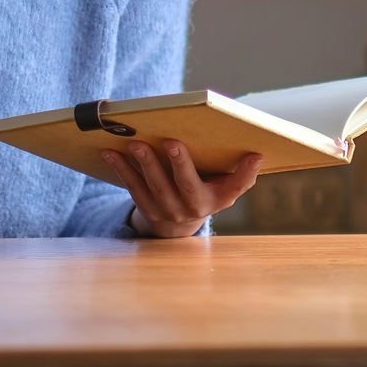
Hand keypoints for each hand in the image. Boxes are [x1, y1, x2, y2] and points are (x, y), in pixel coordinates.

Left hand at [102, 139, 260, 238]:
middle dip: (180, 164)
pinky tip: (110, 152)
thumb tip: (253, 149)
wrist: (176, 224)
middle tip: (172, 142)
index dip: (247, 173)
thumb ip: (232, 169)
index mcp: (219, 198)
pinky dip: (122, 169)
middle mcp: (195, 208)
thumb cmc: (203, 190)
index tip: (256, 155)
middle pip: (188, 185)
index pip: (237, 186)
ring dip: (146, 164)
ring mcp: (169, 211)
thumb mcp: (221, 184)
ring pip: (157, 187)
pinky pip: (133, 188)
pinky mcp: (147, 210)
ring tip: (136, 144)